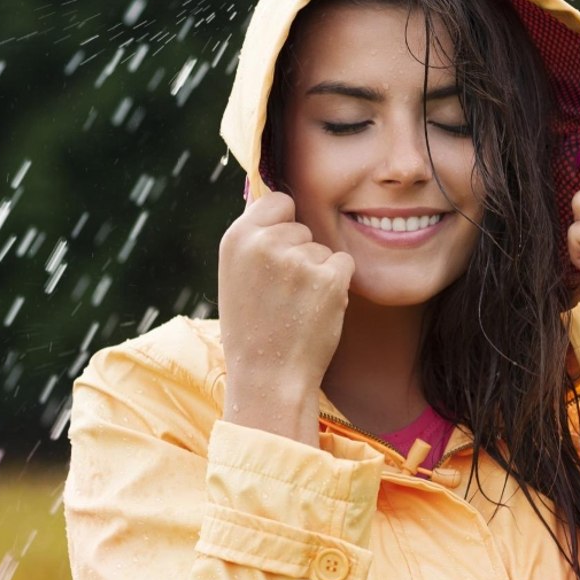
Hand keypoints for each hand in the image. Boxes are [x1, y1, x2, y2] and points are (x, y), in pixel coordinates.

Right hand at [217, 191, 354, 442]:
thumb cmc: (252, 329)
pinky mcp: (329, 277)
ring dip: (317, 273)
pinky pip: (344, 264)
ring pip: (323, 248)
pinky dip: (337, 285)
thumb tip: (278, 201)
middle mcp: (265, 242)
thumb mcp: (236, 275)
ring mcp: (299, 259)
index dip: (282, 225)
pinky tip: (315, 310)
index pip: (277, 201)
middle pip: (302, 227)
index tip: (277, 253)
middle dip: (300, 254)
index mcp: (237, 238)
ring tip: (295, 307)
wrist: (269, 378)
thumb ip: (255, 240)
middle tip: (281, 294)